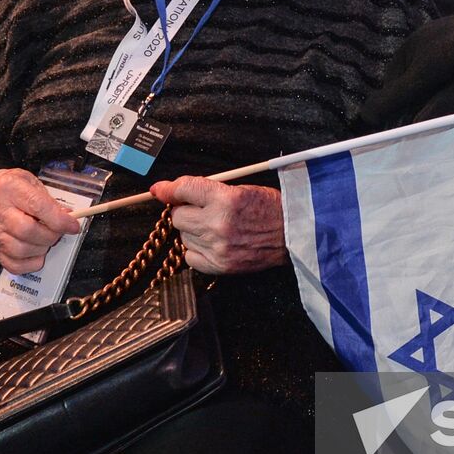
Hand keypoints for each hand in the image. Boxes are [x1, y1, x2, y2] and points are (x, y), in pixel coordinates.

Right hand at [0, 168, 80, 273]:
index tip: (73, 226)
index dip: (60, 220)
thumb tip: (68, 218)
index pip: (38, 207)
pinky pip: (14, 265)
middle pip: (28, 231)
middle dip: (51, 236)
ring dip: (41, 249)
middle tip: (58, 232)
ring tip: (45, 240)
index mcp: (10, 189)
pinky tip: (36, 253)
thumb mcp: (32, 183)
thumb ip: (50, 201)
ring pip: (21, 250)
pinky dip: (31, 263)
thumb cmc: (12, 188)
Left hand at [149, 177, 285, 275]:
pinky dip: (196, 249)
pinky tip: (211, 242)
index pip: (184, 189)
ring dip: (192, 229)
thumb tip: (167, 190)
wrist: (293, 235)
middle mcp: (218, 224)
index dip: (169, 189)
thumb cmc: (270, 208)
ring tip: (213, 226)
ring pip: (183, 236)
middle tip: (201, 209)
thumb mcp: (240, 188)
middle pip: (178, 216)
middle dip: (185, 210)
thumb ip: (204, 189)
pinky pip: (190, 256)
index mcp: (226, 199)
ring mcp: (218, 248)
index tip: (160, 190)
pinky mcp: (220, 266)